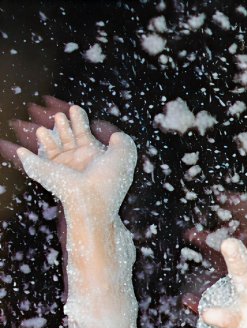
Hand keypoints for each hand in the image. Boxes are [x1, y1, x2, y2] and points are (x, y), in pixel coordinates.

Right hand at [9, 106, 134, 219]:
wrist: (91, 198)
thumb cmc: (108, 179)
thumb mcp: (123, 156)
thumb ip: (122, 142)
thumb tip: (115, 135)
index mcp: (94, 156)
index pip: (84, 135)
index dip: (79, 121)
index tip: (75, 109)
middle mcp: (77, 161)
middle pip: (68, 139)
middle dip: (64, 126)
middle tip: (60, 115)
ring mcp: (62, 166)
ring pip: (52, 147)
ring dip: (47, 136)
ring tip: (44, 128)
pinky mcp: (46, 171)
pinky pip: (34, 161)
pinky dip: (26, 156)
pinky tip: (20, 150)